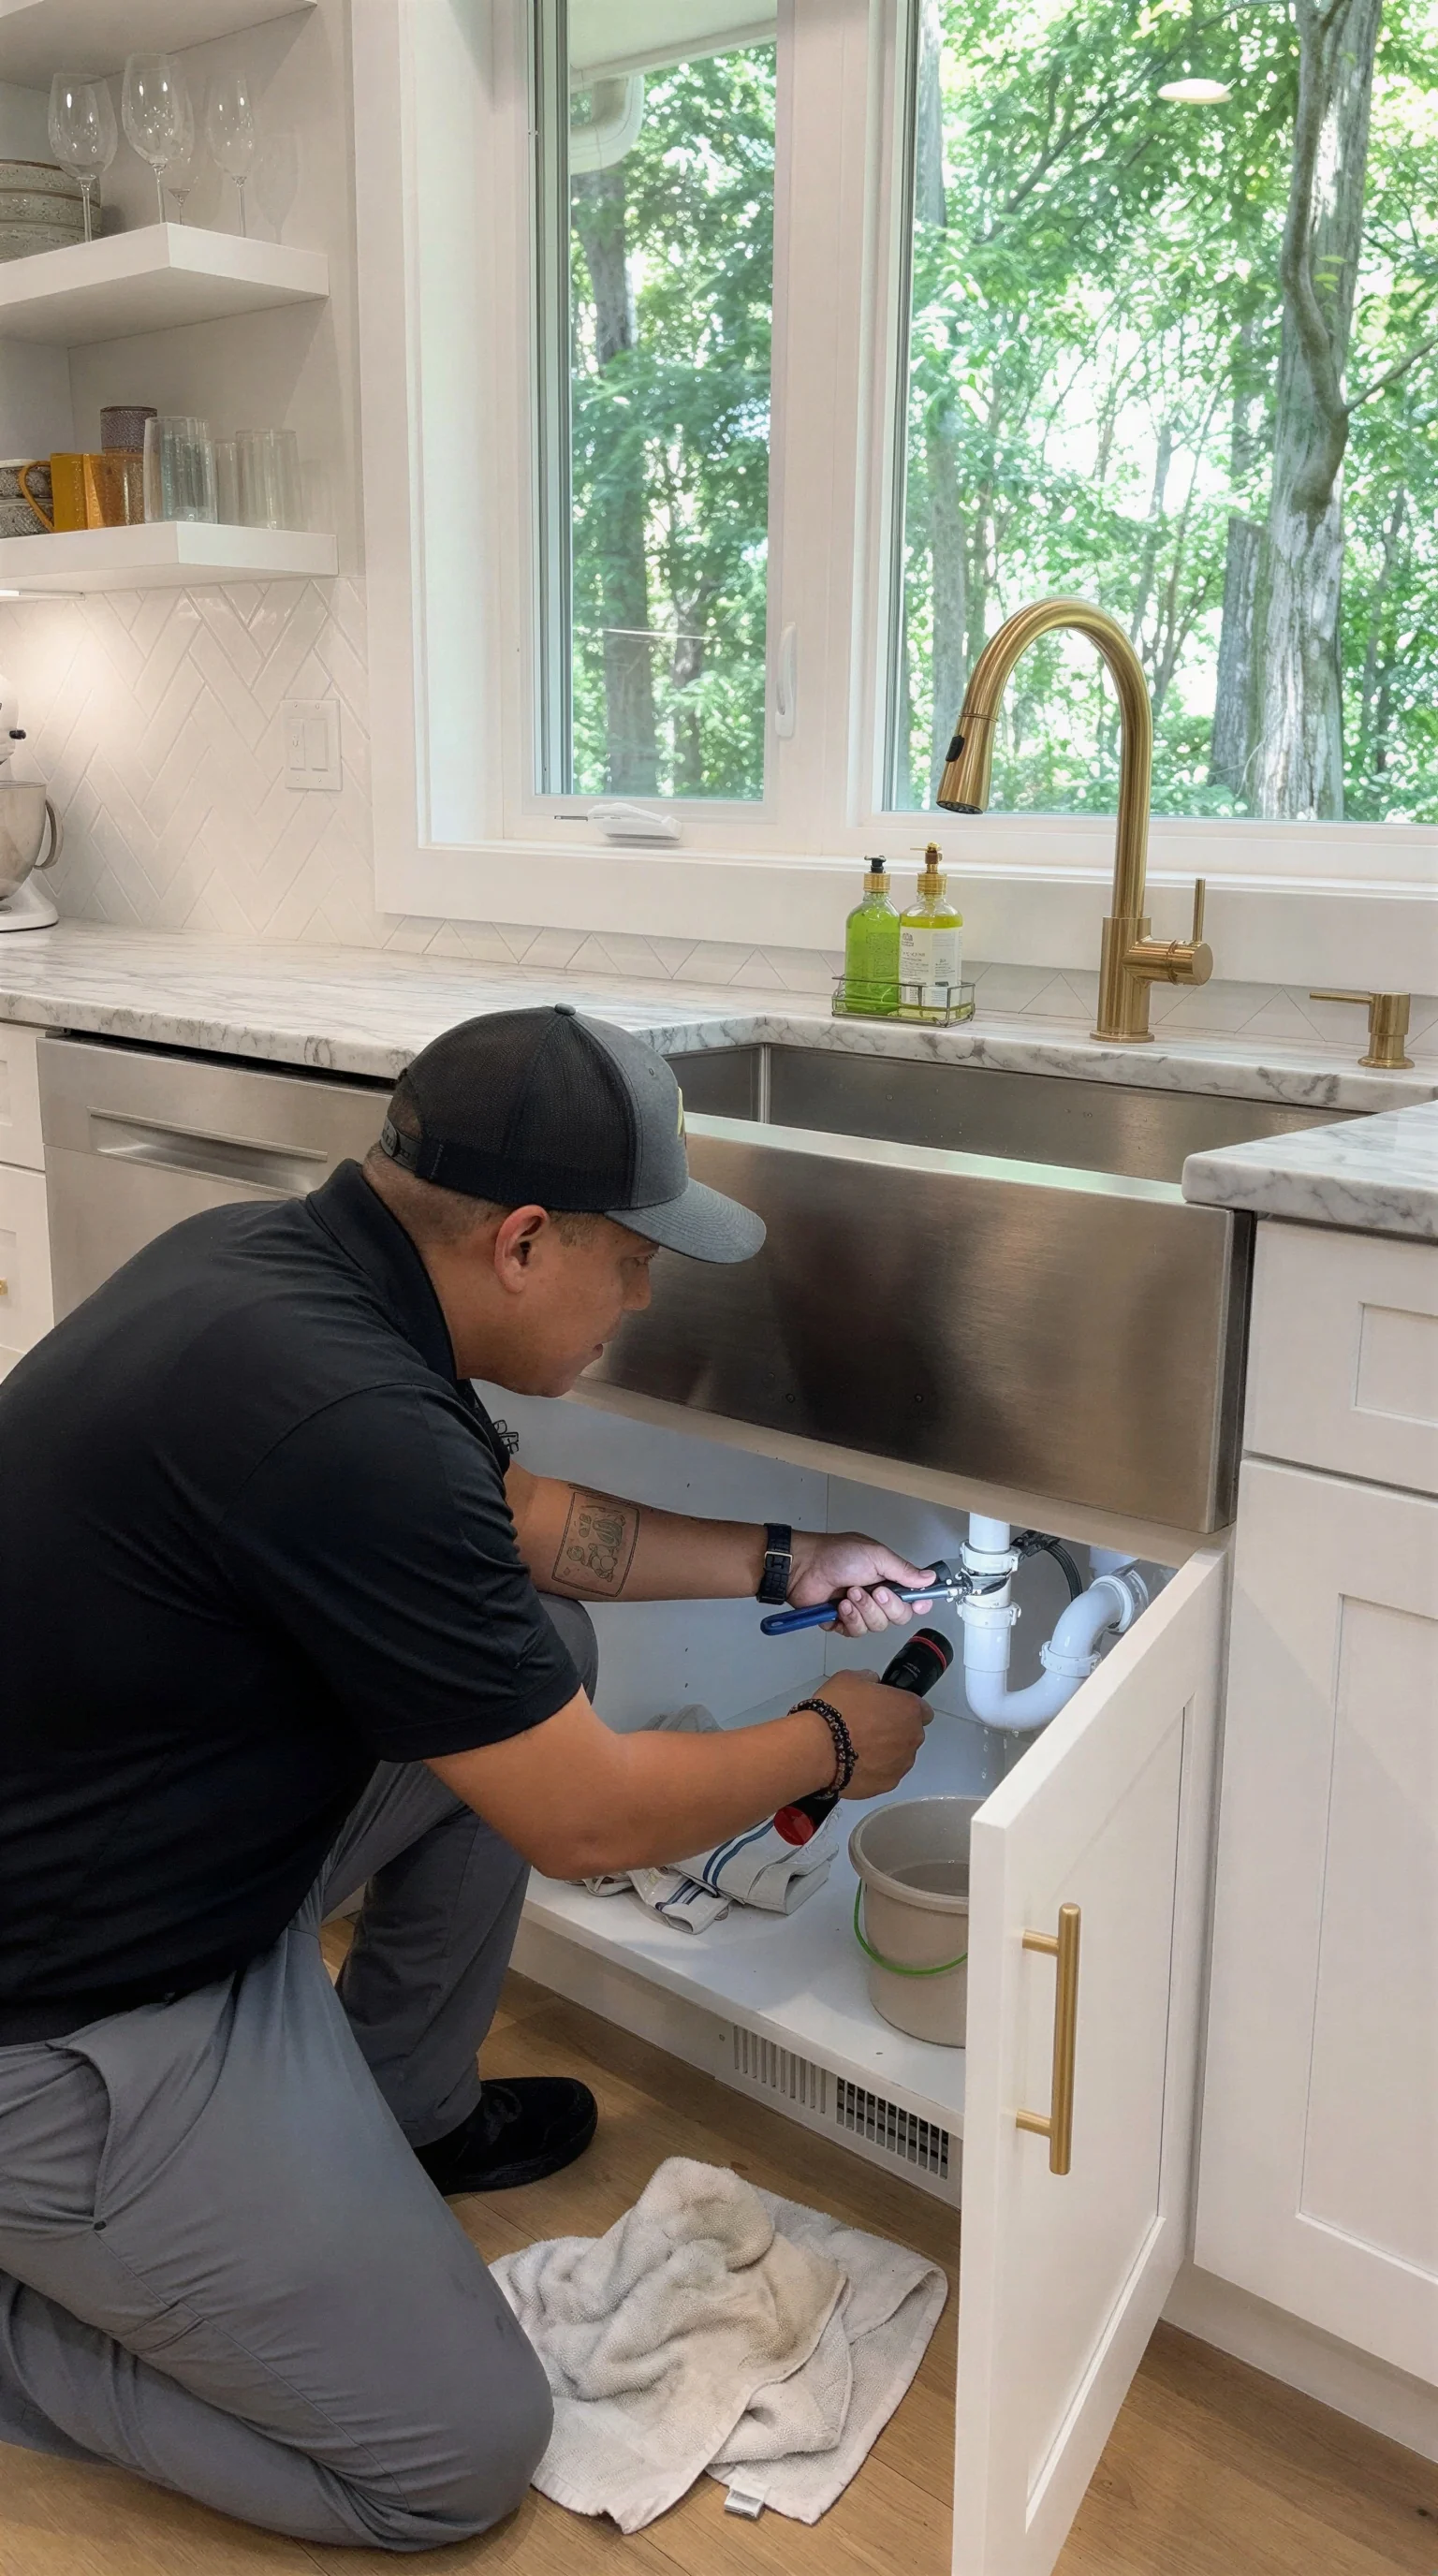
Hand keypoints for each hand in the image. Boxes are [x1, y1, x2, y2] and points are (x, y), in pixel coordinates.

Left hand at [787, 1530, 936, 1638]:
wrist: (802, 1567)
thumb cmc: (835, 1554)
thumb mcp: (875, 1556)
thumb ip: (904, 1571)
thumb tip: (929, 1578)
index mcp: (887, 1577)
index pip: (912, 1597)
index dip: (918, 1603)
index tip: (917, 1603)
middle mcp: (876, 1595)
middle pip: (898, 1616)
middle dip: (886, 1606)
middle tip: (873, 1591)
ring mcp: (859, 1609)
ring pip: (877, 1626)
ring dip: (864, 1610)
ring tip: (850, 1593)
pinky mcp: (843, 1622)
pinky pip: (856, 1632)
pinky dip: (849, 1619)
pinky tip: (840, 1605)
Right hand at [813, 1667, 930, 1798]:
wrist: (818, 1748)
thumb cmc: (836, 1710)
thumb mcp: (849, 1678)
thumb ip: (868, 1679)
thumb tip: (872, 1683)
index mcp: (908, 1708)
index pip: (923, 1710)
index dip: (904, 1709)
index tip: (888, 1710)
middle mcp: (912, 1737)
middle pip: (910, 1734)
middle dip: (894, 1731)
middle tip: (866, 1727)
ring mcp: (901, 1764)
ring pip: (898, 1757)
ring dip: (884, 1752)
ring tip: (855, 1748)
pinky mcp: (886, 1785)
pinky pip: (884, 1775)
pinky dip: (873, 1770)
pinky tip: (852, 1763)